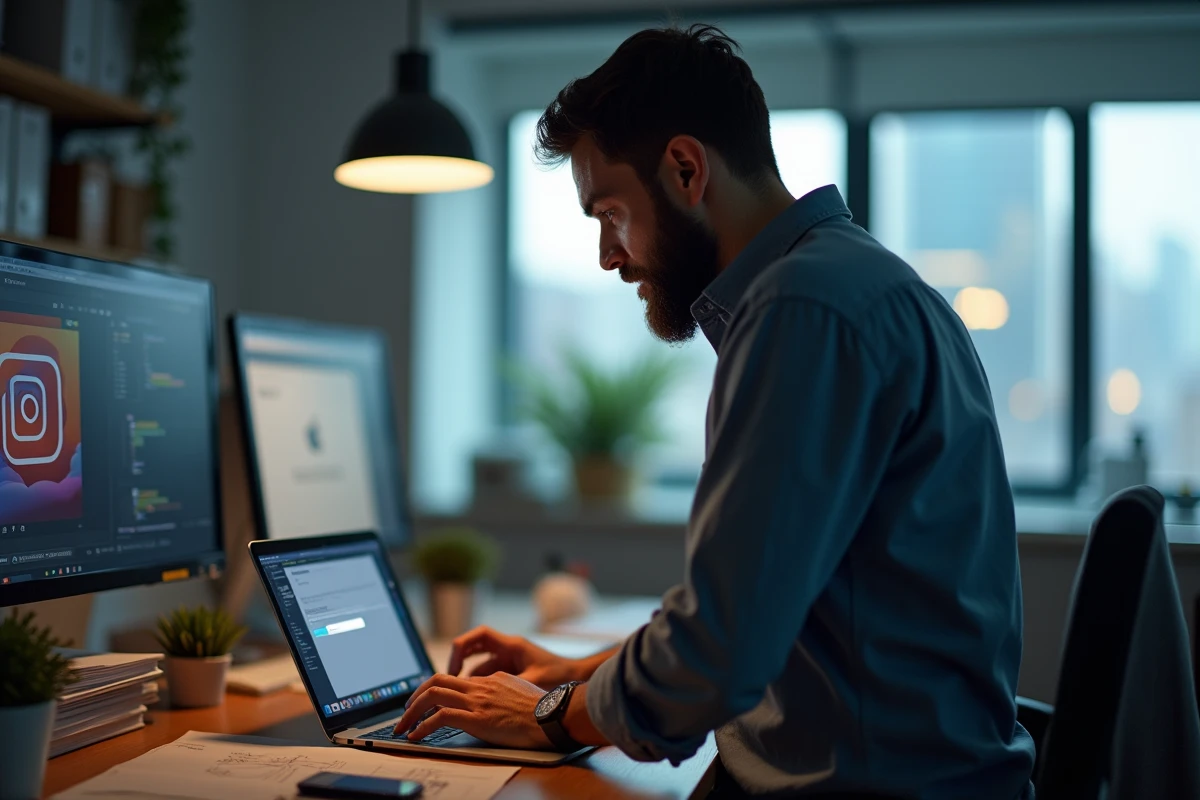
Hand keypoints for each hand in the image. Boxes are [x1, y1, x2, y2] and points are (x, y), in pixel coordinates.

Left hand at [391, 672, 551, 748]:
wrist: (552, 716)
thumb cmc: (543, 710)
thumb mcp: (520, 691)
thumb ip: (503, 691)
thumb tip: (495, 700)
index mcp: (490, 680)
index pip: (453, 679)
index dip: (434, 690)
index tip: (425, 702)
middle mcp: (479, 686)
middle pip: (436, 681)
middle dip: (415, 696)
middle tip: (406, 711)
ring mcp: (477, 701)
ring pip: (432, 695)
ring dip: (412, 711)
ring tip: (403, 726)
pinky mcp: (476, 718)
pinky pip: (441, 717)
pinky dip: (423, 727)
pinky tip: (416, 737)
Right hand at [448, 626, 580, 687]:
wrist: (578, 677)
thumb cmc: (559, 677)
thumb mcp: (533, 680)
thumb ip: (509, 684)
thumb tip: (484, 693)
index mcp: (512, 646)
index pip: (480, 636)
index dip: (462, 647)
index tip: (454, 667)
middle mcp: (508, 649)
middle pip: (475, 647)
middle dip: (460, 663)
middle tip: (449, 682)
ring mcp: (510, 659)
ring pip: (481, 664)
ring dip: (470, 677)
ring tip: (460, 695)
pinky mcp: (512, 670)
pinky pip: (490, 673)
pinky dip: (481, 684)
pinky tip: (477, 699)